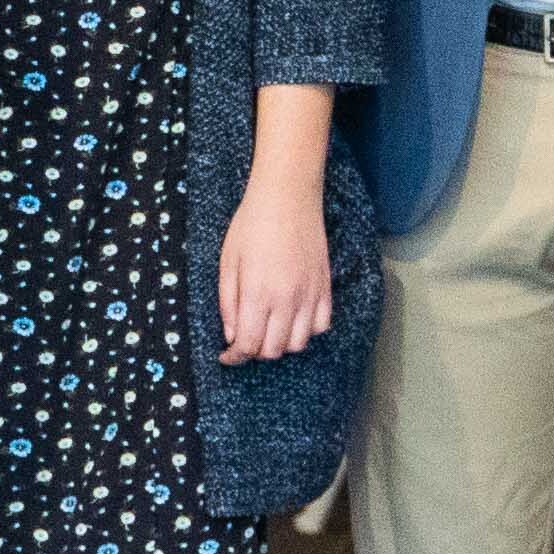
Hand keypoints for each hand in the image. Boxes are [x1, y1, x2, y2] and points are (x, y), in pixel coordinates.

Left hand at [218, 171, 333, 361]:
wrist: (288, 196)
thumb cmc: (252, 224)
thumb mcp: (228, 261)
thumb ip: (228, 302)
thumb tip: (231, 336)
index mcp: (257, 293)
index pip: (248, 345)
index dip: (235, 357)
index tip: (227, 355)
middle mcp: (286, 299)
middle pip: (273, 350)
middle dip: (255, 351)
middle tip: (245, 338)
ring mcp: (309, 294)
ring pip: (298, 343)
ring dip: (281, 343)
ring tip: (269, 328)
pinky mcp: (325, 287)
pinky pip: (321, 325)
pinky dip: (307, 330)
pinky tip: (293, 318)